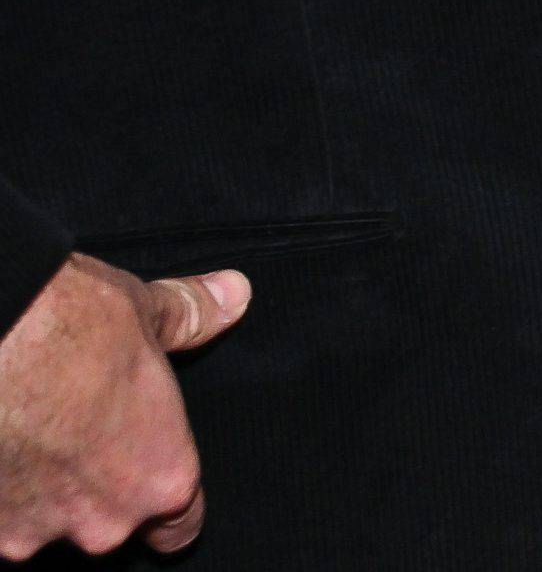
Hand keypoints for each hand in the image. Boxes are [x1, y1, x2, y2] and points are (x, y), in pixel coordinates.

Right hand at [0, 254, 246, 559]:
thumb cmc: (68, 331)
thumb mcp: (145, 311)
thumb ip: (191, 319)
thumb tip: (232, 295)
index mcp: (160, 477)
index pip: (180, 525)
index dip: (169, 505)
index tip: (152, 474)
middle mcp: (100, 522)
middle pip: (107, 522)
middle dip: (95, 485)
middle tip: (81, 428)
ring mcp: (31, 533)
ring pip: (44, 520)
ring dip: (40, 487)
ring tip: (33, 428)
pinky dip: (0, 486)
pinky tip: (2, 439)